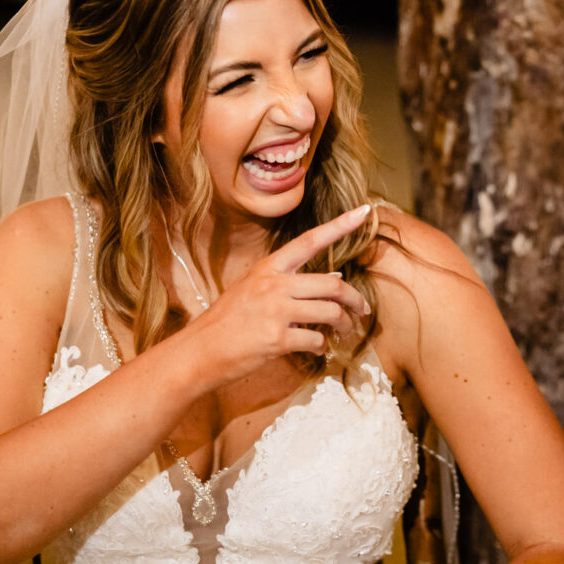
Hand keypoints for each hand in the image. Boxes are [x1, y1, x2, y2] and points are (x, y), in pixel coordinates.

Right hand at [185, 204, 372, 383]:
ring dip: (345, 324)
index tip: (363, 212)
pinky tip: (319, 347)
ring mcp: (275, 311)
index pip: (310, 240)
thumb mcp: (253, 289)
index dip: (339, 226)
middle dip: (356, 299)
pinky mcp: (277, 339)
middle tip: (363, 310)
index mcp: (269, 268)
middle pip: (333, 284)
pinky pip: (316, 339)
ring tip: (346, 331)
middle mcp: (274, 285)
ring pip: (330, 312)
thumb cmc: (228, 320)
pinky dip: (323, 345)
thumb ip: (290, 282)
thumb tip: (335, 277)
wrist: (200, 351)